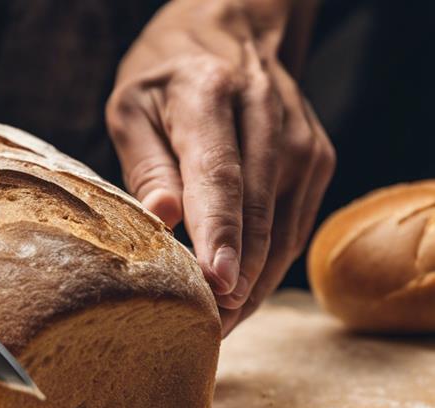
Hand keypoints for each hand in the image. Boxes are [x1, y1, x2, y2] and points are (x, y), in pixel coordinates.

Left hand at [106, 0, 334, 333]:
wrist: (231, 34)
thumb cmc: (166, 77)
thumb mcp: (132, 108)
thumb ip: (146, 166)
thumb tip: (163, 221)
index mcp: (212, 96)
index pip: (222, 176)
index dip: (221, 235)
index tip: (217, 283)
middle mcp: (269, 118)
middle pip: (258, 213)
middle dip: (235, 280)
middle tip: (204, 331)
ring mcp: (302, 142)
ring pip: (281, 231)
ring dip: (252, 286)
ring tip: (217, 328)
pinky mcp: (316, 162)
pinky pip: (292, 229)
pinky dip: (267, 267)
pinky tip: (239, 297)